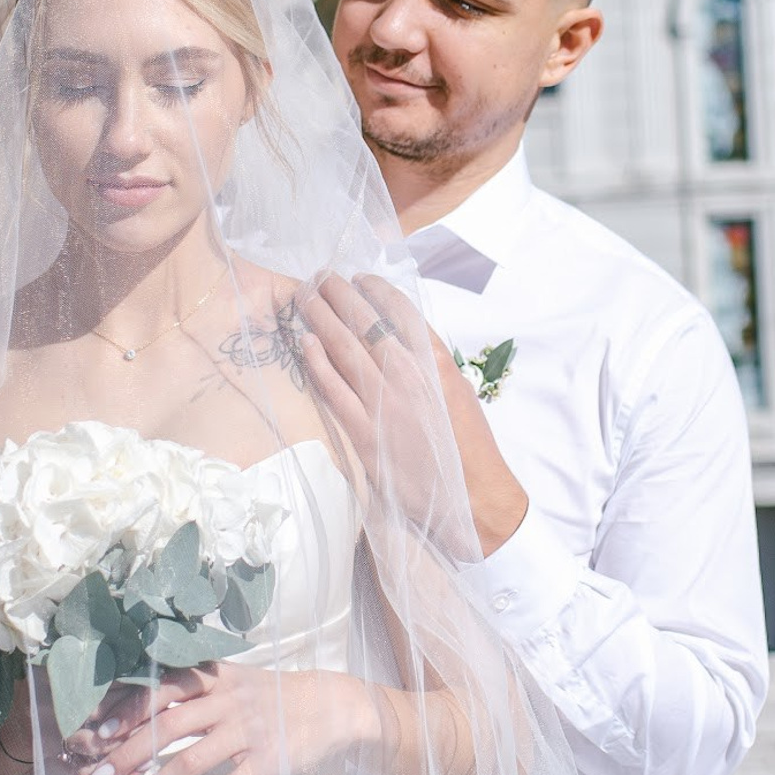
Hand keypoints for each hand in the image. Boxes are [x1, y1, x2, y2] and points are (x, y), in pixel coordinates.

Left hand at [66, 666, 380, 774]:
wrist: (334, 704)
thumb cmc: (272, 695)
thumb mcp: (234, 681)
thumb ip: (194, 691)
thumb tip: (139, 710)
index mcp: (215, 678)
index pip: (163, 689)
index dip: (128, 709)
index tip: (97, 732)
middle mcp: (228, 700)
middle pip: (168, 725)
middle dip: (129, 753)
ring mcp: (250, 730)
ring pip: (192, 759)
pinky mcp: (269, 761)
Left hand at [299, 274, 528, 557]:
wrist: (470, 497)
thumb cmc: (467, 446)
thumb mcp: (457, 391)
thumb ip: (431, 363)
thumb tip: (403, 341)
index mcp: (435, 362)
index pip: (399, 312)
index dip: (375, 290)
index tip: (360, 279)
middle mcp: (408, 375)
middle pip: (365, 322)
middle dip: (339, 294)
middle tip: (321, 276)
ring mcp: (383, 403)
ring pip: (343, 348)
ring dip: (321, 317)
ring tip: (305, 296)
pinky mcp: (363, 432)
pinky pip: (332, 388)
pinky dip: (316, 362)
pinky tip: (305, 342)